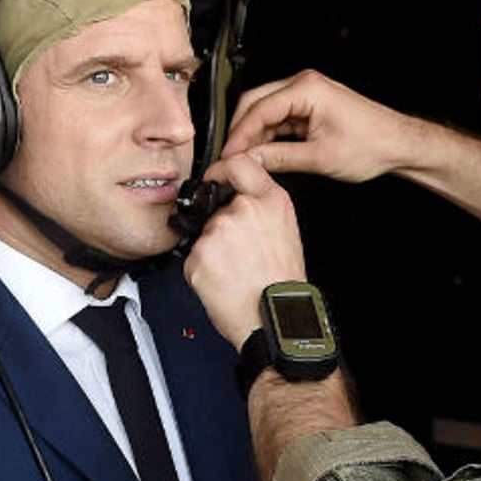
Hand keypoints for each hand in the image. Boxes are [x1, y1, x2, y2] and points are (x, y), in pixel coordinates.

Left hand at [183, 154, 305, 348]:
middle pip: (218, 208)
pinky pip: (194, 257)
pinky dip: (203, 270)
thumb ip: (263, 209)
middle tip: (237, 254)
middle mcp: (244, 210)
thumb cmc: (282, 283)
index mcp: (271, 201)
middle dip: (220, 229)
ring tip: (234, 272)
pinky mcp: (199, 254)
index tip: (215, 178)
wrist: (273, 317)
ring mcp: (219, 231)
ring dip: (212, 251)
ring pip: (205, 235)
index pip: (239, 163)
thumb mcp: (287, 233)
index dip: (222, 170)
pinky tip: (223, 281)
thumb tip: (241, 202)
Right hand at [222, 69, 412, 182]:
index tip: (227, 156)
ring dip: (253, 135)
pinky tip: (262, 153)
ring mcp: (307, 94)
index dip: (238, 135)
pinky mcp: (310, 106)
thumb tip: (248, 160)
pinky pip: (279, 118)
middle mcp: (305, 85)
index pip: (257, 109)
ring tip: (244, 160)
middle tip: (229, 159)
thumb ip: (278, 158)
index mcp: (307, 89)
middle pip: (255, 104)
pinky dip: (268, 136)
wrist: (399, 145)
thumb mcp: (320, 157)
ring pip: (265, 112)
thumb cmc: (372, 145)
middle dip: (240, 132)